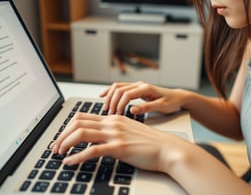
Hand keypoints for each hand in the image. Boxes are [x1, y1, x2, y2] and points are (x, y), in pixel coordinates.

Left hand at [50, 112, 186, 171]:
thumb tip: (98, 138)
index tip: (62, 138)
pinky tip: (71, 162)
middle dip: (62, 134)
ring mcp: (115, 134)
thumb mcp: (129, 131)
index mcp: (113, 119)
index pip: (83, 117)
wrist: (167, 148)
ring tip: (60, 153)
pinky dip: (78, 156)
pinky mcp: (120, 147)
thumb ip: (113, 131)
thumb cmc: (150, 143)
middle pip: (78, 122)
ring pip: (82, 133)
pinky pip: (92, 150)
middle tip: (55, 146)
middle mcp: (112, 123)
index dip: (68, 127)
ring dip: (66, 143)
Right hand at [99, 82, 184, 114]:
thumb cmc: (172, 102)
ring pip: (118, 87)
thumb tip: (132, 109)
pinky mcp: (137, 89)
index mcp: (146, 88)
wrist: (178, 97)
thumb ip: (147, 107)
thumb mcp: (162, 107)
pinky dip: (111, 92)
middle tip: (109, 113)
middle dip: (112, 101)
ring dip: (110, 96)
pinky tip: (104, 96)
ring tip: (105, 107)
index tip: (116, 115)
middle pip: (119, 89)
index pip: (126, 94)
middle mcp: (140, 85)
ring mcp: (138, 86)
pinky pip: (120, 88)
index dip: (119, 104)